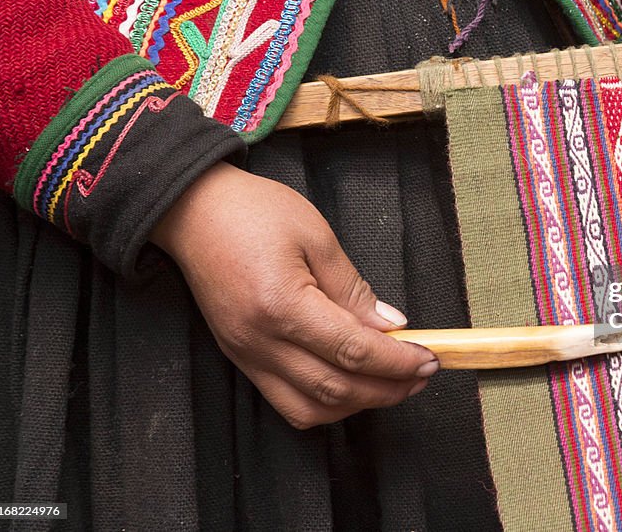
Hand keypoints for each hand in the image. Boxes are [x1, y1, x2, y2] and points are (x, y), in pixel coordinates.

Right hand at [150, 162, 438, 428]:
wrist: (192, 211)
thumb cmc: (253, 211)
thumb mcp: (316, 236)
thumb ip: (354, 289)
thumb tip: (392, 326)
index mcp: (282, 306)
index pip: (354, 352)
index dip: (398, 362)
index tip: (429, 358)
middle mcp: (260, 341)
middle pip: (335, 389)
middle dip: (387, 390)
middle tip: (421, 374)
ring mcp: (246, 355)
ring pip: (309, 409)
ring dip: (357, 404)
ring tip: (391, 383)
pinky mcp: (240, 357)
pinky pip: (285, 401)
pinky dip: (324, 403)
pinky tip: (350, 383)